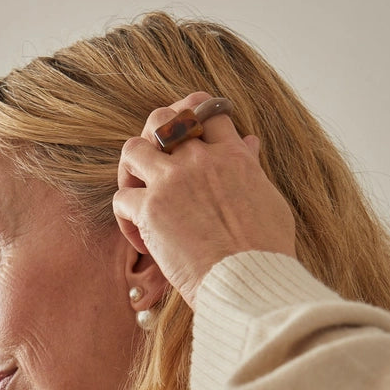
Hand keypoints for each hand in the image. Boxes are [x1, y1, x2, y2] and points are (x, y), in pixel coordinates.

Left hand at [112, 92, 296, 305]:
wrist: (249, 280)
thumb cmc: (266, 250)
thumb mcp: (268, 198)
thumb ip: (251, 166)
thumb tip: (250, 143)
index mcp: (232, 154)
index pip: (204, 110)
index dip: (190, 117)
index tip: (187, 138)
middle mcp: (199, 160)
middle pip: (162, 119)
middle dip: (152, 135)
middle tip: (154, 163)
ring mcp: (171, 182)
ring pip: (131, 149)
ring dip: (129, 171)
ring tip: (138, 196)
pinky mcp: (150, 211)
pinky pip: (121, 199)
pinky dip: (125, 219)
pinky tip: (142, 241)